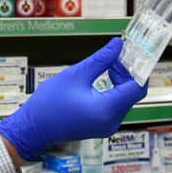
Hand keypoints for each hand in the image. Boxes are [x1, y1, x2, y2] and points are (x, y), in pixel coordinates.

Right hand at [0, 37, 146, 163]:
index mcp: (107, 108)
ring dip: (121, 81)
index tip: (132, 53)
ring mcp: (107, 126)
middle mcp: (112, 120)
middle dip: (128, 72)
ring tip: (108, 65)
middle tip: (117, 55)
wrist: (34, 127)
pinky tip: (103, 78)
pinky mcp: (101, 126)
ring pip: (125, 99)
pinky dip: (114, 91)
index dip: (138, 68)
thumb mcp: (76, 74)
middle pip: (132, 93)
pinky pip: (116, 106)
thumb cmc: (50, 102)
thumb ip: (101, 59)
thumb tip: (117, 45)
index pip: (137, 87)